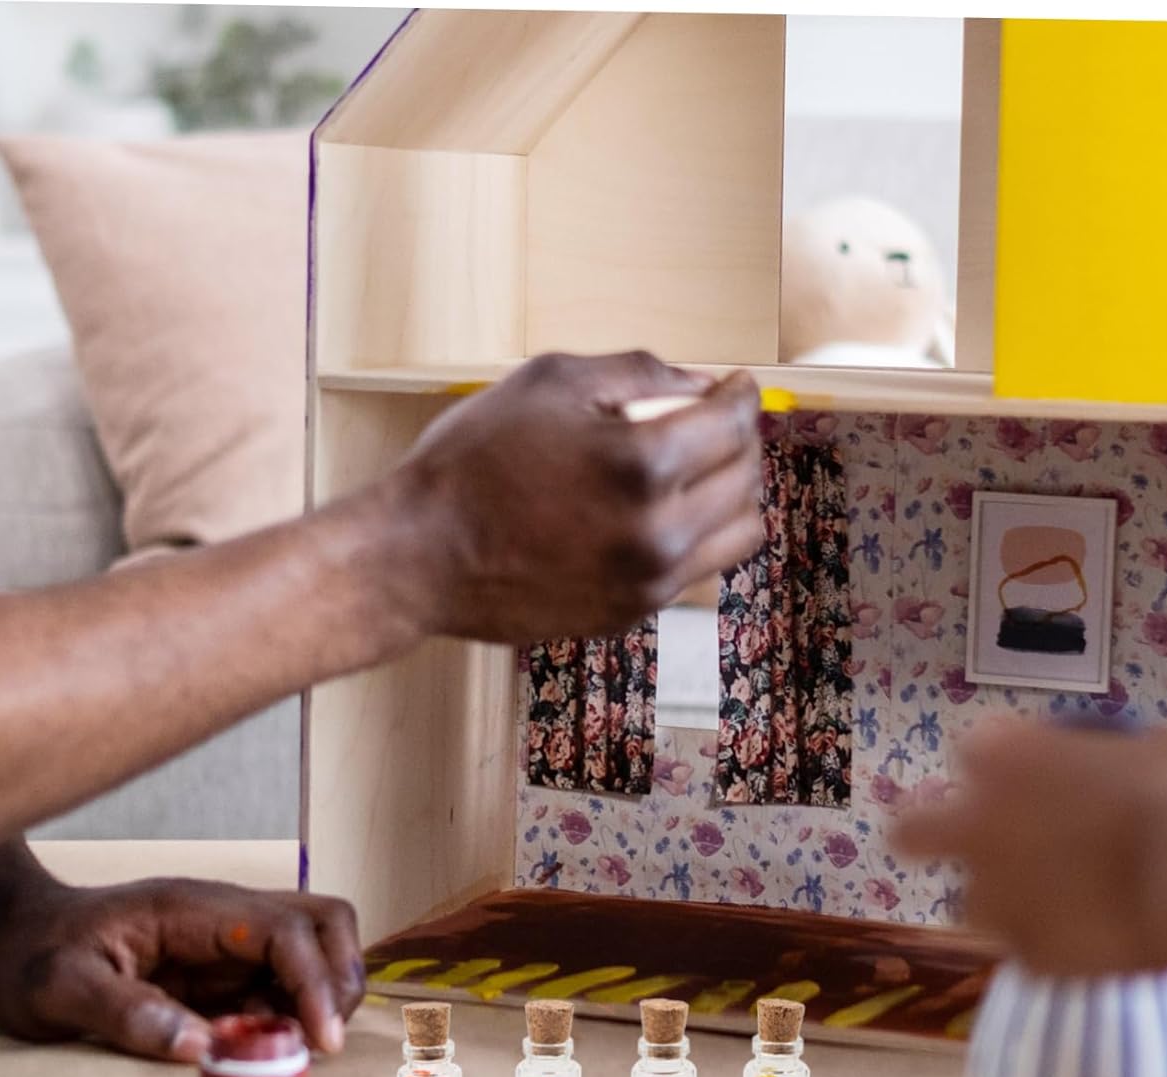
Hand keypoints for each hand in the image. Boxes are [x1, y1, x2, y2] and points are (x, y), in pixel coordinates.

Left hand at [0, 877, 363, 1061]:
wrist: (16, 935)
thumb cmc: (32, 956)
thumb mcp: (59, 989)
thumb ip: (127, 1015)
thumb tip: (202, 1049)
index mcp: (194, 910)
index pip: (286, 931)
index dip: (316, 983)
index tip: (322, 1040)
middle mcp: (226, 915)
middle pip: (324, 922)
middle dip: (340, 980)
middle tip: (322, 1040)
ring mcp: (231, 938)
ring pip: (316, 945)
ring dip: (324, 995)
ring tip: (292, 1046)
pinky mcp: (227, 966)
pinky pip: (285, 980)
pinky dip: (294, 1013)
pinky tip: (260, 1045)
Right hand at [387, 351, 763, 641]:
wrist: (420, 557)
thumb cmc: (473, 462)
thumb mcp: (549, 382)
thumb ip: (638, 372)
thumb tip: (700, 382)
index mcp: (643, 464)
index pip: (734, 424)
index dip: (741, 395)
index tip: (735, 385)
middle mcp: (660, 531)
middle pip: (746, 478)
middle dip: (741, 441)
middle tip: (718, 423)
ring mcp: (650, 581)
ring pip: (740, 534)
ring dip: (732, 494)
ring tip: (702, 472)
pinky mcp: (633, 613)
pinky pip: (698, 570)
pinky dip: (697, 536)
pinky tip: (663, 514)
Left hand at [892, 717, 1166, 974]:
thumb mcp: (1147, 751)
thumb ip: (1111, 764)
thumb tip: (1135, 769)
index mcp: (1001, 756)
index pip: (976, 755)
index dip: (1003, 773)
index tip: (1033, 784)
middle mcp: (975, 826)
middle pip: (914, 833)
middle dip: (932, 838)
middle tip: (975, 846)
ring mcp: (995, 897)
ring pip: (975, 905)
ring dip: (1008, 904)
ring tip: (1067, 908)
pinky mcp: (1028, 956)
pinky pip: (1034, 954)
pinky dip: (1061, 950)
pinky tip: (1105, 946)